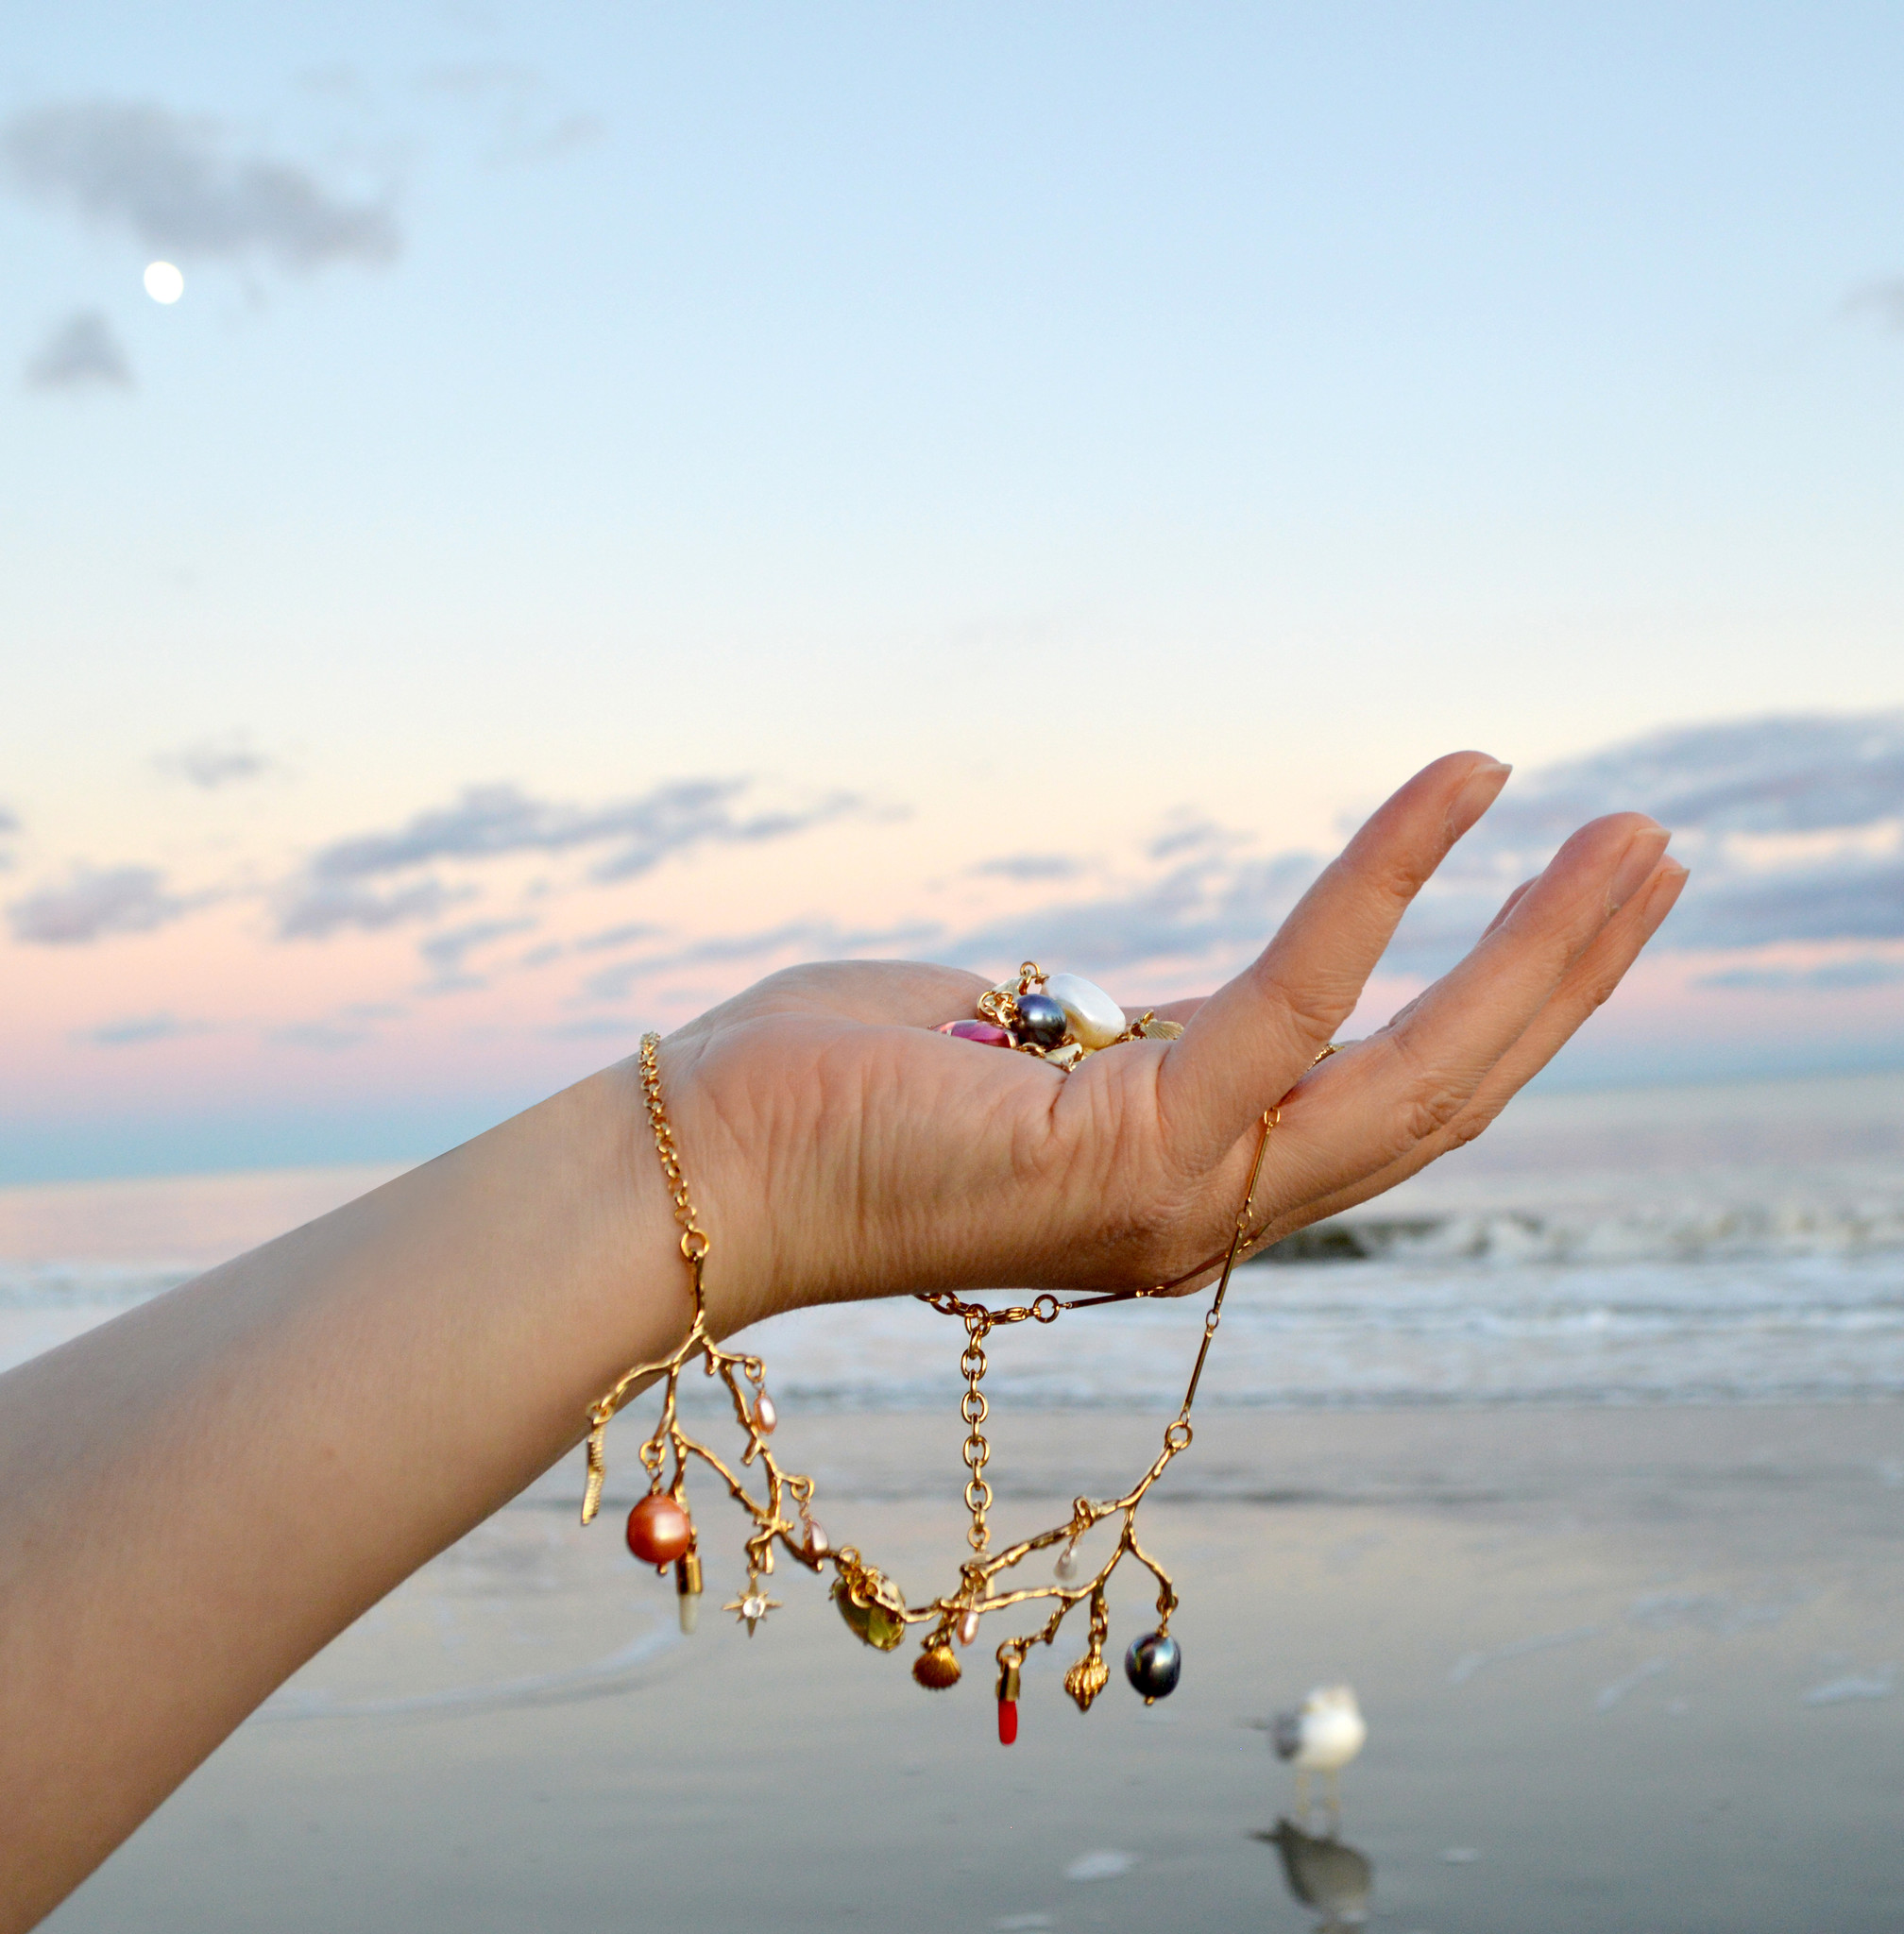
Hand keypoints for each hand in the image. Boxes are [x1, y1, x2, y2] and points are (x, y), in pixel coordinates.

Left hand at [657, 751, 1685, 1335]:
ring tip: (1637, 838)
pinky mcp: (1132, 1146)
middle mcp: (1204, 1213)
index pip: (1373, 1098)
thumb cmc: (824, 1091)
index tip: (1557, 898)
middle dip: (1560, 982)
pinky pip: (1298, 996)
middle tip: (1657, 855)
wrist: (693, 1171)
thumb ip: (1101, 1030)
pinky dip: (1387, 881)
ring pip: (1419, 1075)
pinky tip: (1465, 780)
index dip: (1488, 1008)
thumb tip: (1128, 993)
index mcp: (1176, 1182)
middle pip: (1440, 1099)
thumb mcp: (1007, 1047)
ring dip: (1542, 953)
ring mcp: (1180, 1198)